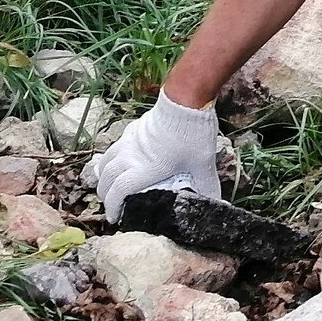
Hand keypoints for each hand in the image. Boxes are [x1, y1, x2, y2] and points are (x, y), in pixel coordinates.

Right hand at [85, 92, 220, 221]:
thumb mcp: (202, 166)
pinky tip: (118, 159)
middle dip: (104, 194)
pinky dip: (110, 158)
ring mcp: (129, 142)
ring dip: (102, 175)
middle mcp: (130, 157)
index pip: (118, 192)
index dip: (112, 208)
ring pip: (105, 161)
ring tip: (106, 184)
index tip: (113, 218)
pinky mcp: (132, 129)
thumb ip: (207, 187)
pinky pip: (114, 147)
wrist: (185, 101)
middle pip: (106, 178)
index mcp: (144, 170)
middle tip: (109, 204)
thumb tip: (219, 206)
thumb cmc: (192, 136)